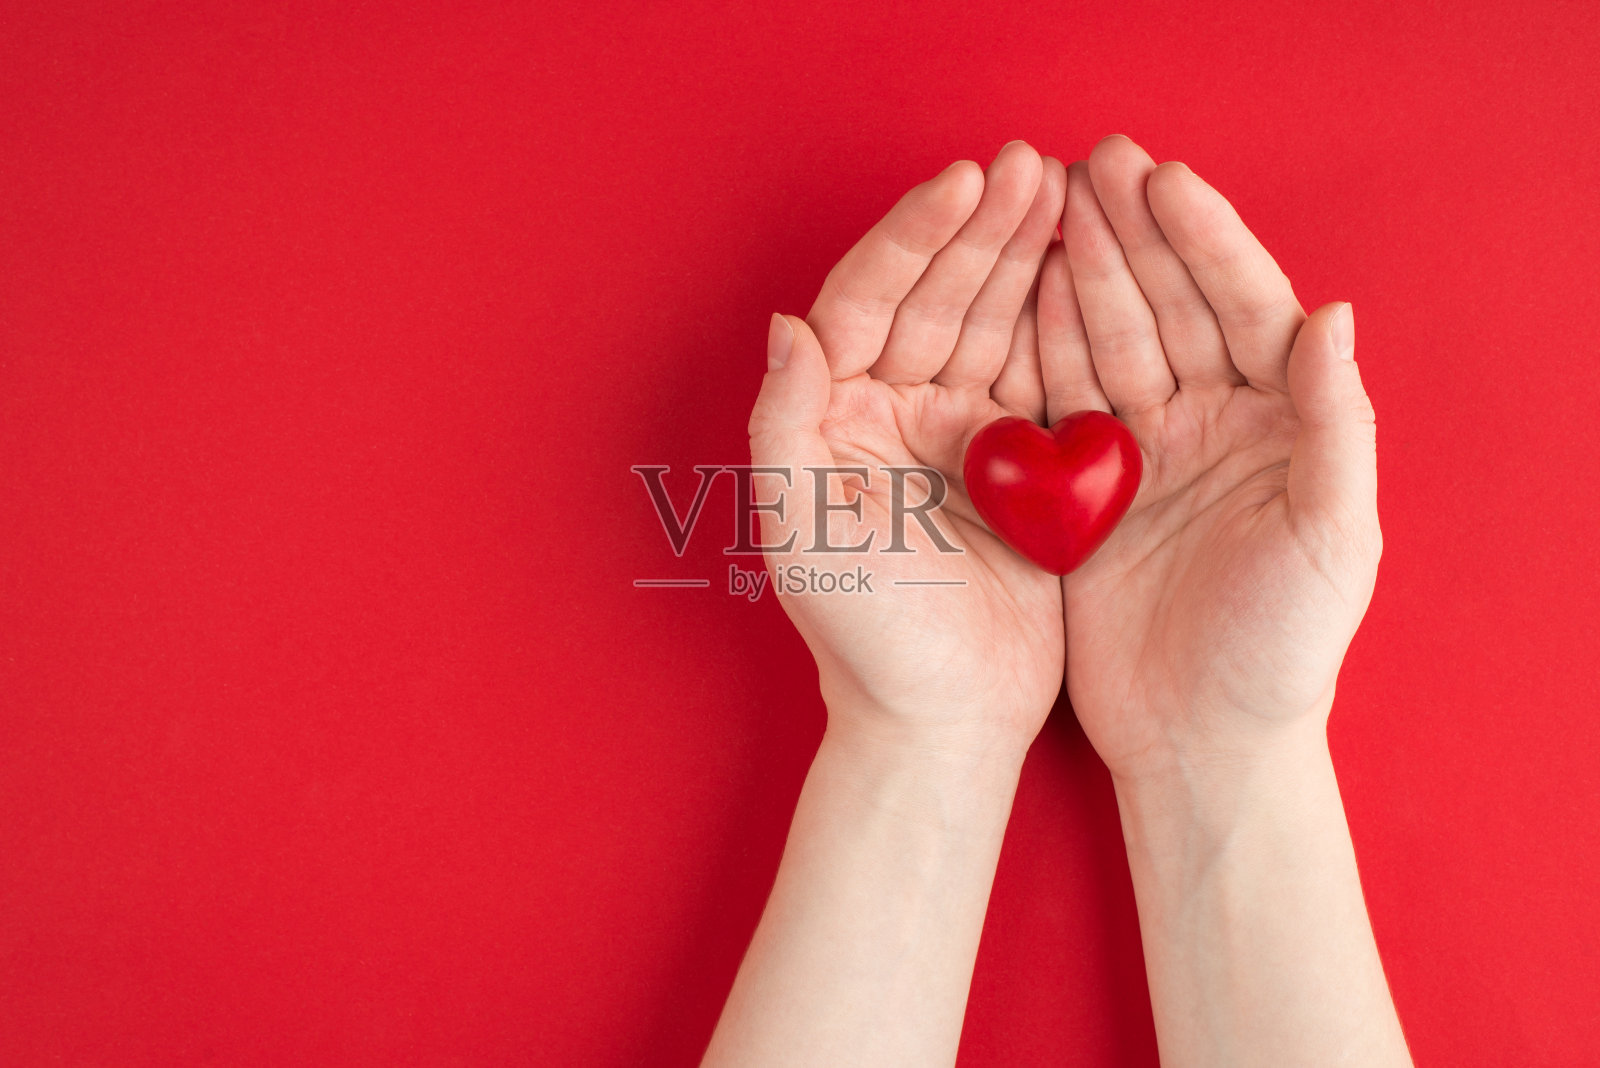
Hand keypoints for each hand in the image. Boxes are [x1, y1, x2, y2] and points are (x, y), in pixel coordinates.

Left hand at [748, 141, 1067, 753]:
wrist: (944, 719)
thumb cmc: (863, 637)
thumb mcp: (804, 533)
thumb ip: (785, 427)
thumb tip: (788, 324)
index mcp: (833, 417)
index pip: (868, 302)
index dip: (913, 239)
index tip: (963, 183)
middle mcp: (890, 412)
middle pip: (934, 298)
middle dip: (979, 230)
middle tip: (1032, 164)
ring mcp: (956, 433)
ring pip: (990, 323)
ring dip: (1023, 258)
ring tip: (1067, 191)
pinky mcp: (1017, 462)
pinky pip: (1039, 372)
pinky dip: (1062, 320)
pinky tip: (1090, 267)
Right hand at [1040, 135, 1381, 781]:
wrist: (1200, 742)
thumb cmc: (1282, 652)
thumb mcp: (1331, 541)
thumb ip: (1340, 428)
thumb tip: (1335, 316)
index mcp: (1278, 426)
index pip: (1246, 311)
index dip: (1206, 244)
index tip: (1163, 182)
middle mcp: (1210, 425)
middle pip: (1169, 309)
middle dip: (1131, 235)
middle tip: (1089, 164)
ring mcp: (1141, 454)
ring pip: (1106, 342)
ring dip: (1077, 273)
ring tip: (1042, 204)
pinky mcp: (1081, 492)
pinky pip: (1056, 401)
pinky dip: (1035, 345)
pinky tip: (1012, 292)